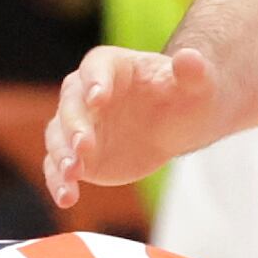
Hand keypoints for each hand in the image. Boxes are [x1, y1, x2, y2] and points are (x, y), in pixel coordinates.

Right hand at [44, 40, 225, 200]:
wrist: (178, 124)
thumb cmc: (186, 96)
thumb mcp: (198, 85)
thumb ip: (193, 72)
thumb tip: (190, 58)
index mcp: (113, 66)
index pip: (96, 67)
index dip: (94, 81)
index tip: (97, 99)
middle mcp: (86, 92)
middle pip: (71, 103)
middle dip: (75, 125)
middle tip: (84, 146)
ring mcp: (80, 124)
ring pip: (58, 136)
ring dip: (61, 154)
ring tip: (72, 174)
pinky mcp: (77, 155)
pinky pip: (58, 167)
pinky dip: (59, 182)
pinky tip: (68, 198)